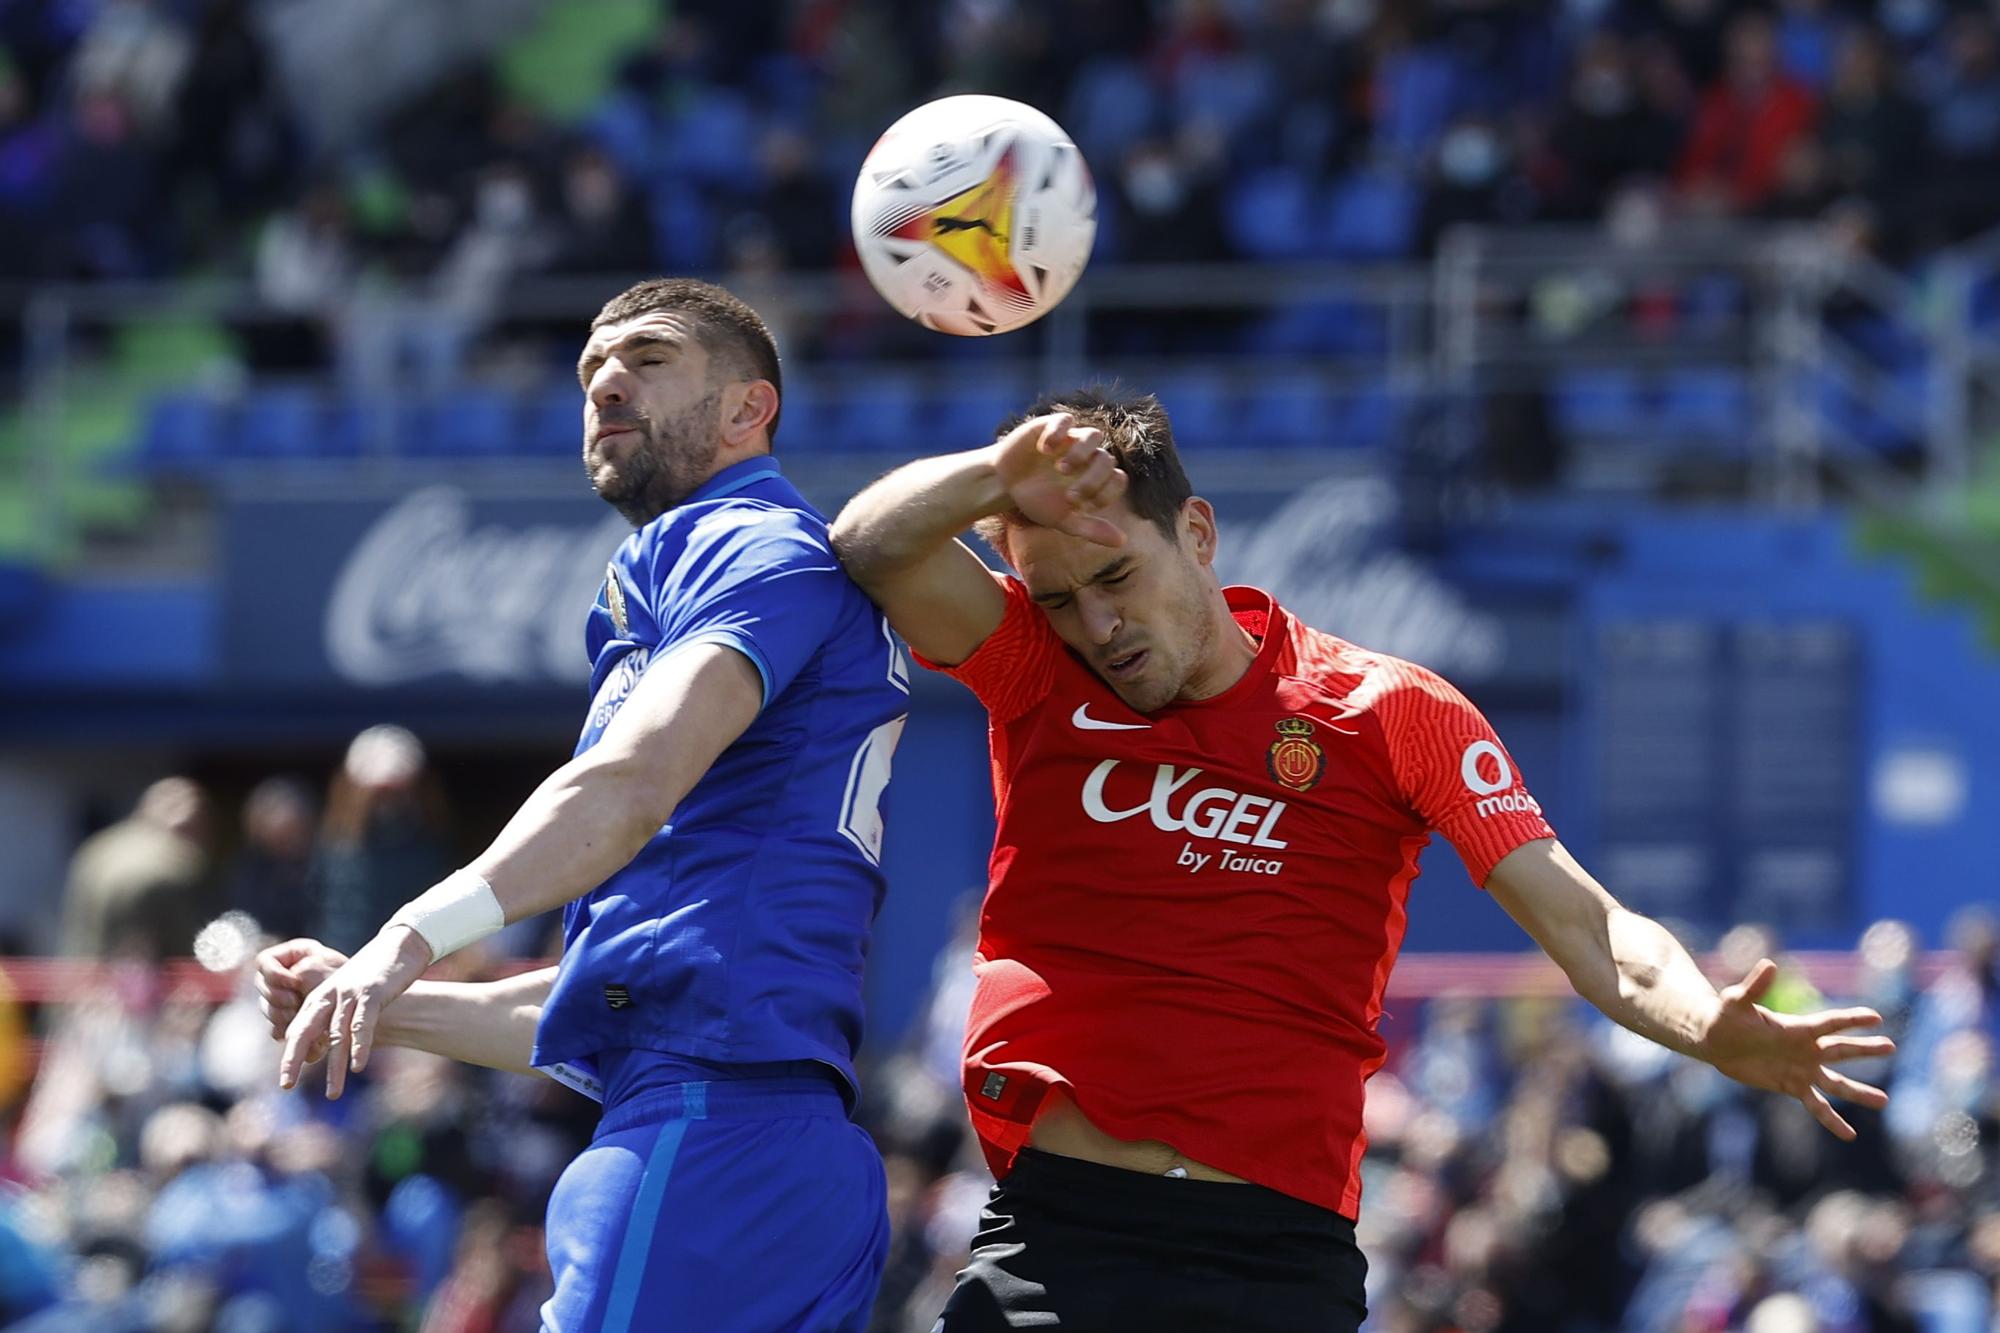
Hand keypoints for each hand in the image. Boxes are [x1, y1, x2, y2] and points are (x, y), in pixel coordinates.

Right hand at [254, 938, 348, 1039]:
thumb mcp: (327, 971)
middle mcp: (285, 976)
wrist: (368, 1004)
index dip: (274, 973)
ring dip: (284, 1016)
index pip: (264, 962)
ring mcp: (286, 999)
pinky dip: (290, 1033)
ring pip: (269, 1011)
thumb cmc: (351, 978)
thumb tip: (292, 982)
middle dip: (279, 998)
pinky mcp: (292, 1022)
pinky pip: (278, 1030)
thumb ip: (306, 974)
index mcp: (293, 955)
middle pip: (263, 989)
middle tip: (296, 1003)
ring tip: (305, 1015)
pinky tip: (305, 1034)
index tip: (293, 982)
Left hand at [279, 925, 432, 1098]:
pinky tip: (357, 1065)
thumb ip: (333, 1017)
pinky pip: (363, 1024)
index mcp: (321, 996)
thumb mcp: (347, 994)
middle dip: (294, 1059)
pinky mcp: (372, 993)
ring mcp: (350, 993)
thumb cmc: (373, 975)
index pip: (299, 1028)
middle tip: (286, 1085)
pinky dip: (359, 1045)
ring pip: (337, 1034)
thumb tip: (319, 1047)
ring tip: (333, 1093)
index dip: (292, 1054)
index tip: (287, 1080)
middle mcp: (330, 994)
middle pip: (305, 1030)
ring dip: (334, 1066)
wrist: (400, 946)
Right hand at [990, 412, 1127, 547]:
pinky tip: (1044, 450)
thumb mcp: (1062, 520)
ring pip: (1094, 435)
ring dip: (1080, 454)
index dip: (1104, 493)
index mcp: (1096, 478)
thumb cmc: (1037, 501)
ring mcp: (1071, 439)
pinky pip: (1065, 420)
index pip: (1118, 480)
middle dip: (1092, 480)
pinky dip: (1058, 433)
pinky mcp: (1051, 425)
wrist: (1005, 484)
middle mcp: (1088, 456)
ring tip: (1060, 469)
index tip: (1079, 505)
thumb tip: (1121, 542)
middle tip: (1069, 496)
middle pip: (1107, 460)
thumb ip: (1091, 529)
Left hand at [1699, 959, 1894, 1139]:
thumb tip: (1768, 964)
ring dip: (1859, 1092)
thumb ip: (1754, 987)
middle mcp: (1805, 1048)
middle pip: (1841, 1050)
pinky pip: (1817, 1106)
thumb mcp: (1736, 1001)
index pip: (1830, 1022)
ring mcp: (1802, 1069)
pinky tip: (1850, 1135)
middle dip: (1865, 1049)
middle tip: (1891, 1047)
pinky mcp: (1792, 1086)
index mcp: (1797, 1027)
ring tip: (1884, 1101)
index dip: (1851, 1019)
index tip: (1876, 1017)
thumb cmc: (1725, 1015)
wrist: (1715, 1039)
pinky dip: (1832, 1120)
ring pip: (1837, 1083)